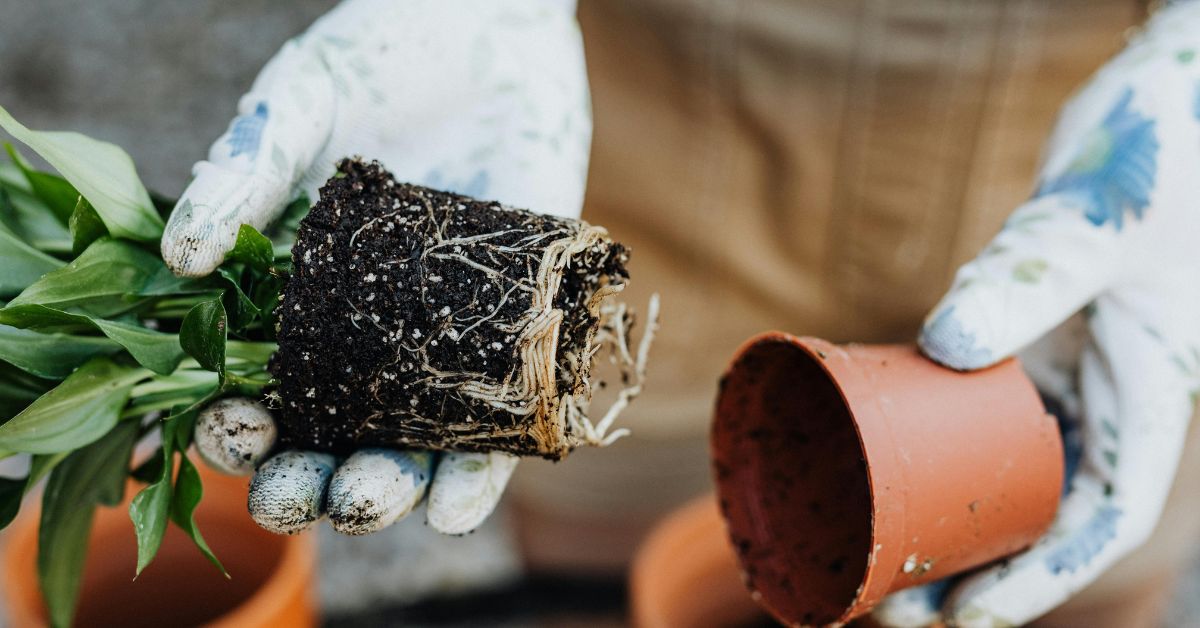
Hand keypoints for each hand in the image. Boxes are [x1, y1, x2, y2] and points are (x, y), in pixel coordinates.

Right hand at [162, 0, 590, 534]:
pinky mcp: (514, 335)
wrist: (498, 30)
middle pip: (326, 439)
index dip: (234, 424)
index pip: (252, 385)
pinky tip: (458, 504)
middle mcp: (365, 335)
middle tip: (300, 491)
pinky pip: (498, 427)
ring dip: (386, 493)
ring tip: (372, 498)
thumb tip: (178, 255)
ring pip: (407, 449)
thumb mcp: (303, 104)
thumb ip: (244, 170)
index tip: (235, 428)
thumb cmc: (385, 57)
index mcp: (294, 295)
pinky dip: (480, 474)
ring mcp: (438, 341)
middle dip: (306, 482)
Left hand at [874, 5, 1199, 625]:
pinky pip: (973, 408)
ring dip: (941, 518)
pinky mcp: (1019, 333)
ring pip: (1001, 467)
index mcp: (1143, 396)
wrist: (1156, 107)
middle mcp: (1100, 395)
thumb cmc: (1154, 159)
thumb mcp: (1095, 225)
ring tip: (864, 556)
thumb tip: (942, 343)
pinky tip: (871, 469)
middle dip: (971, 567)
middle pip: (1037, 509)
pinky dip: (929, 447)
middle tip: (884, 603)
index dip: (1037, 579)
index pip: (1097, 516)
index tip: (966, 618)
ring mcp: (1058, 365)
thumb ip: (1030, 276)